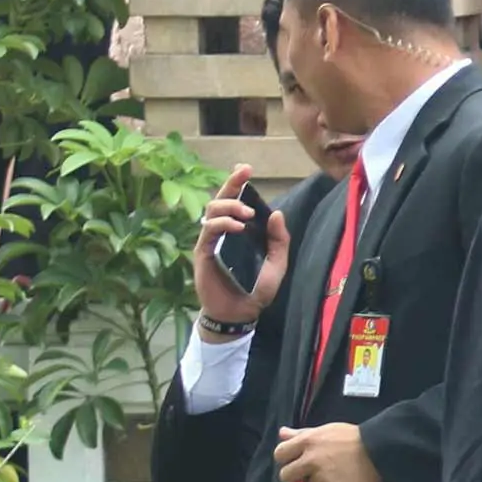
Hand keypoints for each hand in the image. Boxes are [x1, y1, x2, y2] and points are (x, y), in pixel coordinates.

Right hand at [191, 164, 288, 325]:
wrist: (241, 313)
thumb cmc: (257, 288)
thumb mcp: (277, 263)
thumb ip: (279, 239)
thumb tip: (277, 212)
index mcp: (239, 231)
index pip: (235, 202)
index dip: (237, 183)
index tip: (245, 168)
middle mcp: (223, 232)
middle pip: (220, 200)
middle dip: (231, 184)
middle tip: (244, 174)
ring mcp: (211, 240)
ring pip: (211, 210)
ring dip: (230, 206)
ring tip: (248, 213)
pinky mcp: (203, 252)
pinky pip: (209, 230)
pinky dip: (223, 224)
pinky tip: (237, 226)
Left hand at [276, 423, 381, 481]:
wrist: (383, 451)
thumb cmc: (354, 438)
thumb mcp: (327, 430)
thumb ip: (302, 433)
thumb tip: (281, 433)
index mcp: (308, 442)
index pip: (280, 454)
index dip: (287, 459)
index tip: (297, 461)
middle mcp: (312, 460)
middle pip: (286, 476)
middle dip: (297, 476)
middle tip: (313, 473)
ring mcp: (323, 478)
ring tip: (340, 474)